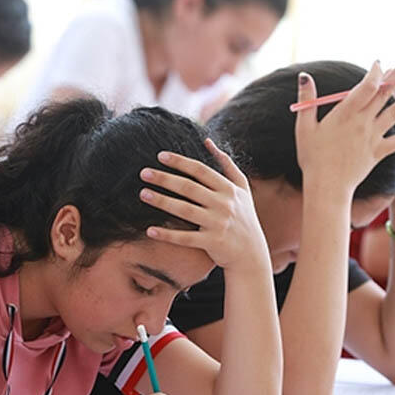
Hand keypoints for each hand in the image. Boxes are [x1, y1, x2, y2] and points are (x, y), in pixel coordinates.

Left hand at [139, 139, 269, 269]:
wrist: (251, 253)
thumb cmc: (244, 217)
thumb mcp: (242, 189)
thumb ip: (227, 164)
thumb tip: (207, 141)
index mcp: (230, 190)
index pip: (201, 171)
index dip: (180, 162)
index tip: (160, 156)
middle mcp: (224, 205)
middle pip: (190, 188)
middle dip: (165, 179)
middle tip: (144, 172)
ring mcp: (218, 224)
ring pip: (185, 210)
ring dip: (162, 201)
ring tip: (143, 194)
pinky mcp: (212, 242)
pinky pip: (186, 238)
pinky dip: (167, 234)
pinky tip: (150, 230)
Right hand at [294, 56, 394, 198]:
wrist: (327, 186)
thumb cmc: (312, 157)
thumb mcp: (304, 127)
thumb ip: (307, 100)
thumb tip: (304, 76)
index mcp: (345, 113)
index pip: (366, 86)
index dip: (375, 72)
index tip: (380, 62)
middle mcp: (363, 122)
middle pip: (385, 93)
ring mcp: (373, 137)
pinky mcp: (379, 152)